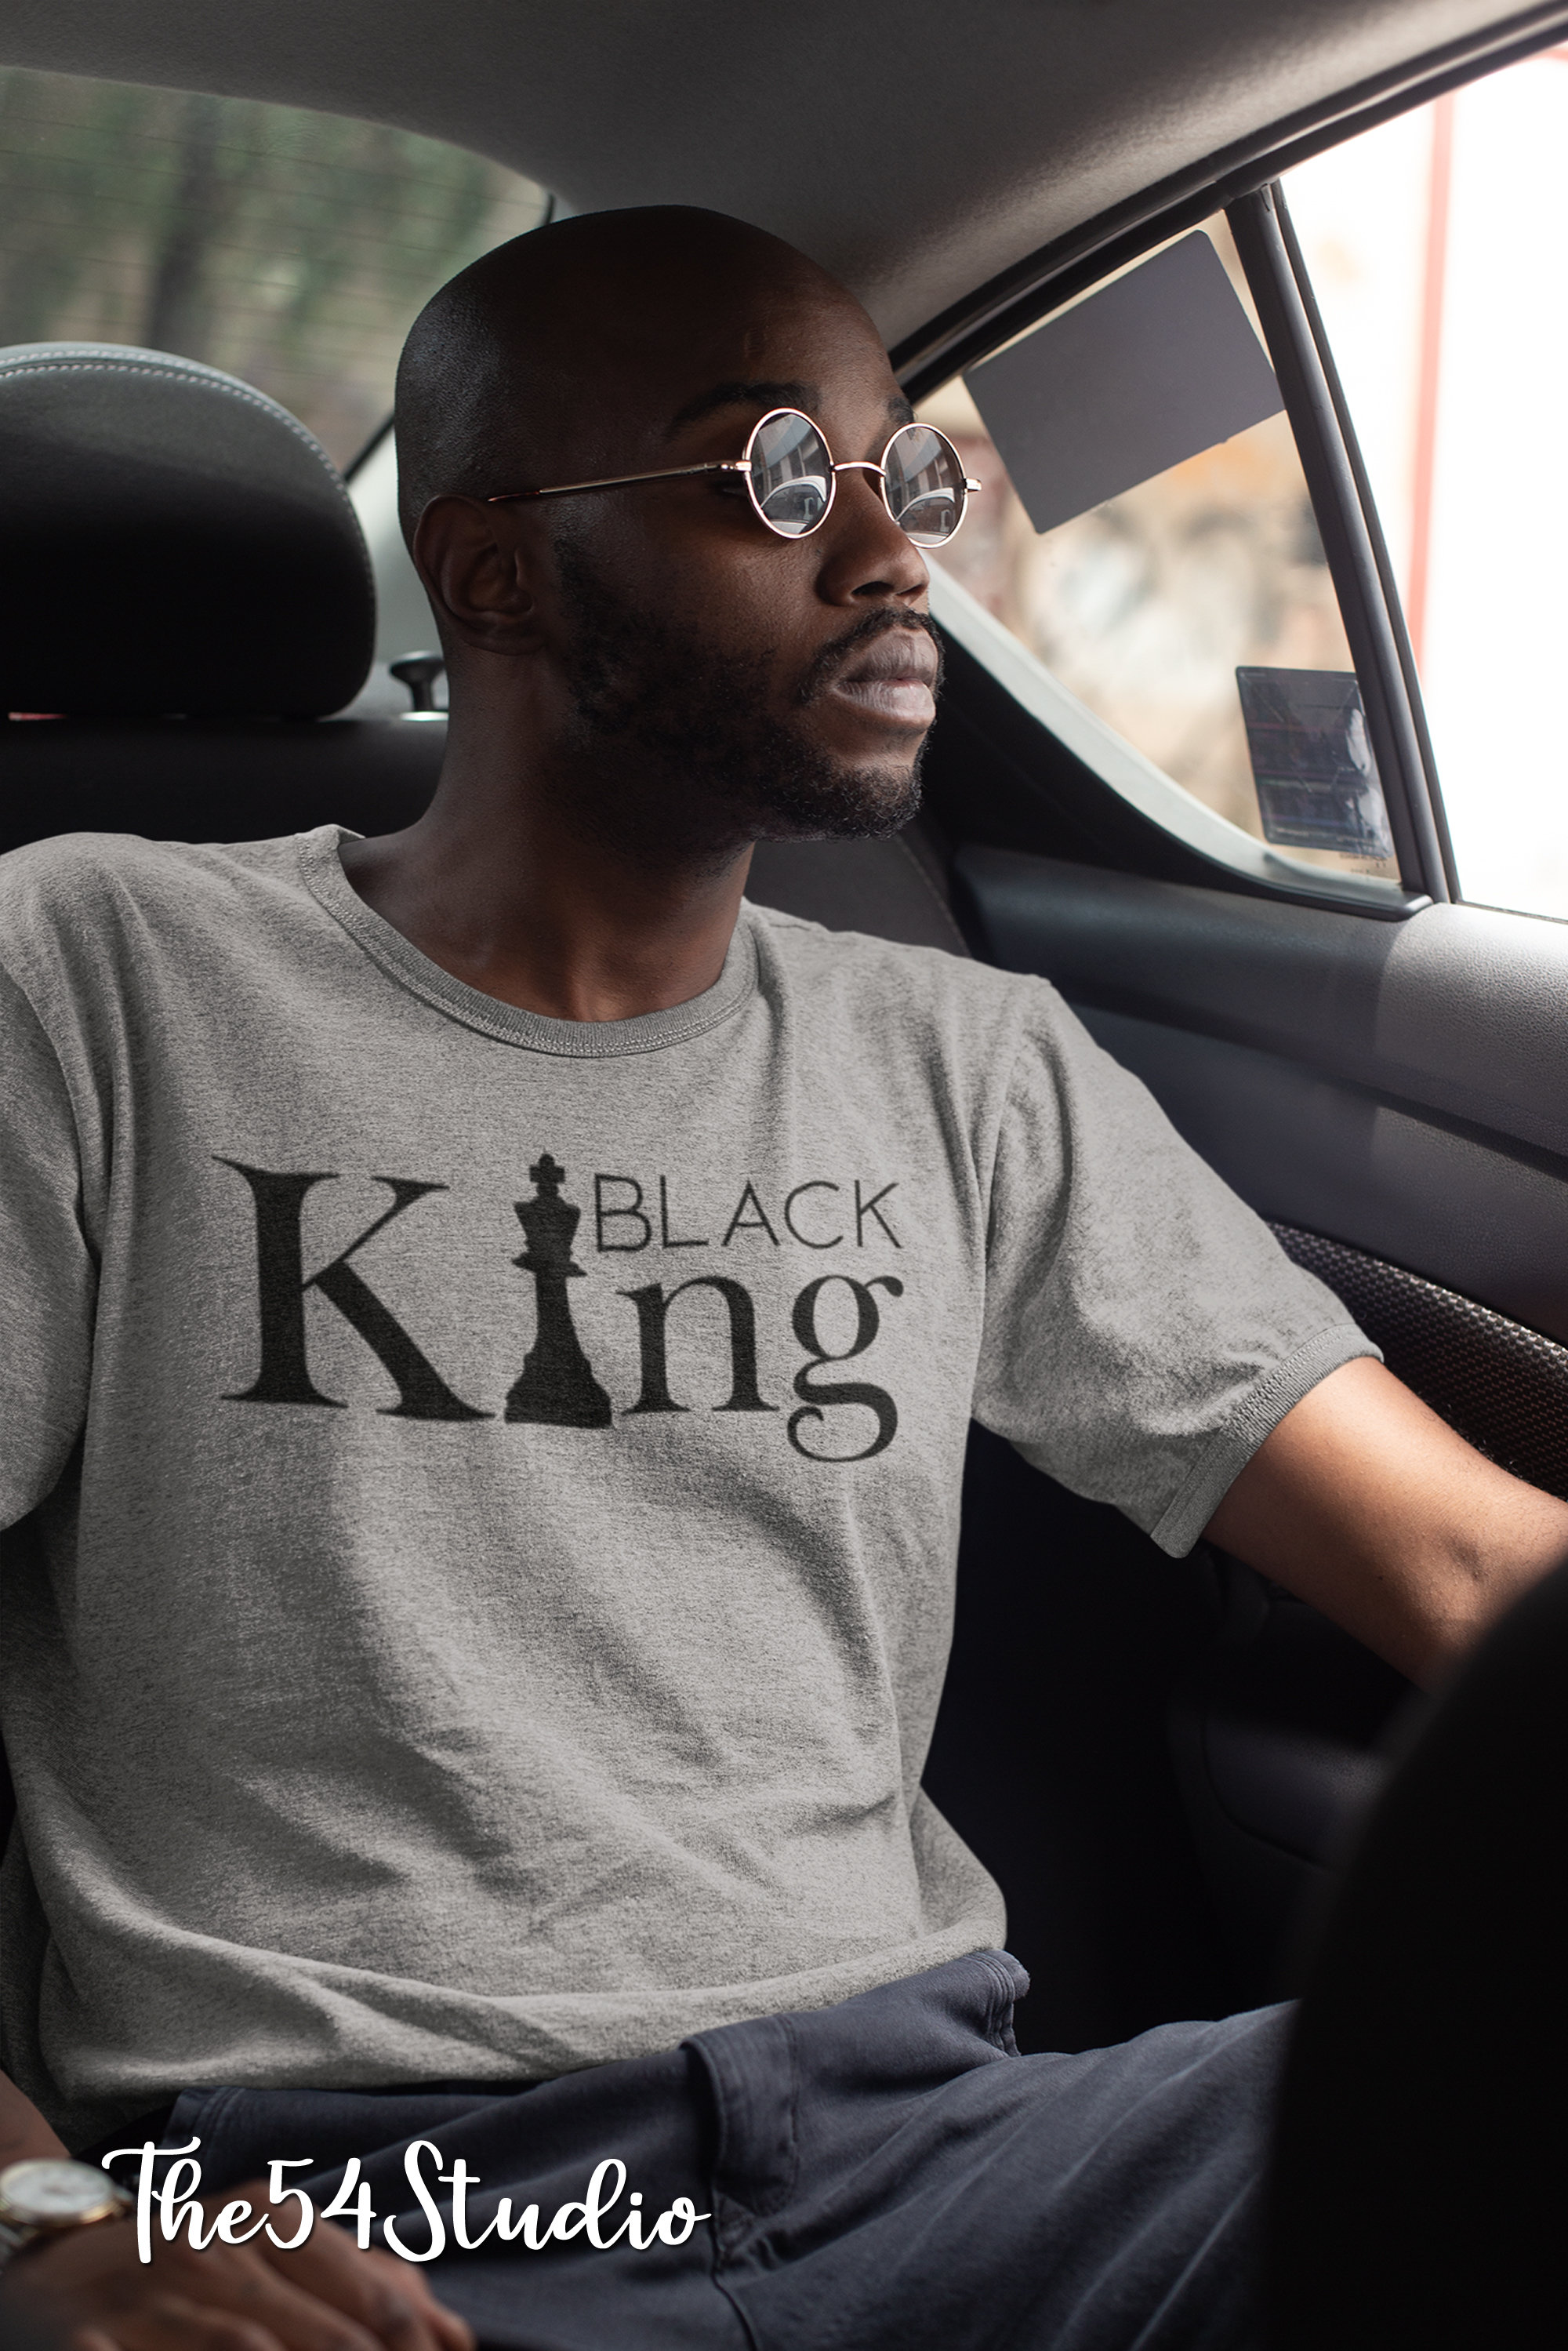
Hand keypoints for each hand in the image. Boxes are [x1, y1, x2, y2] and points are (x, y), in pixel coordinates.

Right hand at [0, 2183, 474, 2350]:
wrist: (49, 2260)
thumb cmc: (186, 2264)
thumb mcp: (273, 2248)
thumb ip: (363, 2282)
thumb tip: (451, 2334)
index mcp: (272, 2220)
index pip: (378, 2300)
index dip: (419, 2350)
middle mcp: (219, 2247)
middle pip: (329, 2335)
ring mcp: (154, 2294)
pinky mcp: (91, 2341)